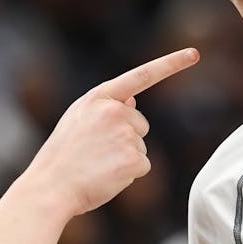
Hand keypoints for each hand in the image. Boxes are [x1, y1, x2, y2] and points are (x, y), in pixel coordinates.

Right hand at [24, 48, 198, 217]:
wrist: (48, 189)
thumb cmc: (61, 158)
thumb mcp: (77, 121)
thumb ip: (104, 108)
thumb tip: (133, 100)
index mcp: (98, 98)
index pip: (141, 76)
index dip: (170, 64)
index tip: (194, 54)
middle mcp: (115, 111)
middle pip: (141, 124)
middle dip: (126, 139)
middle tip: (95, 153)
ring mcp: (125, 134)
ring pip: (141, 147)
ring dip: (125, 159)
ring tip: (96, 165)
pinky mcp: (134, 158)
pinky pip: (143, 166)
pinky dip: (128, 175)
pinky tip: (105, 177)